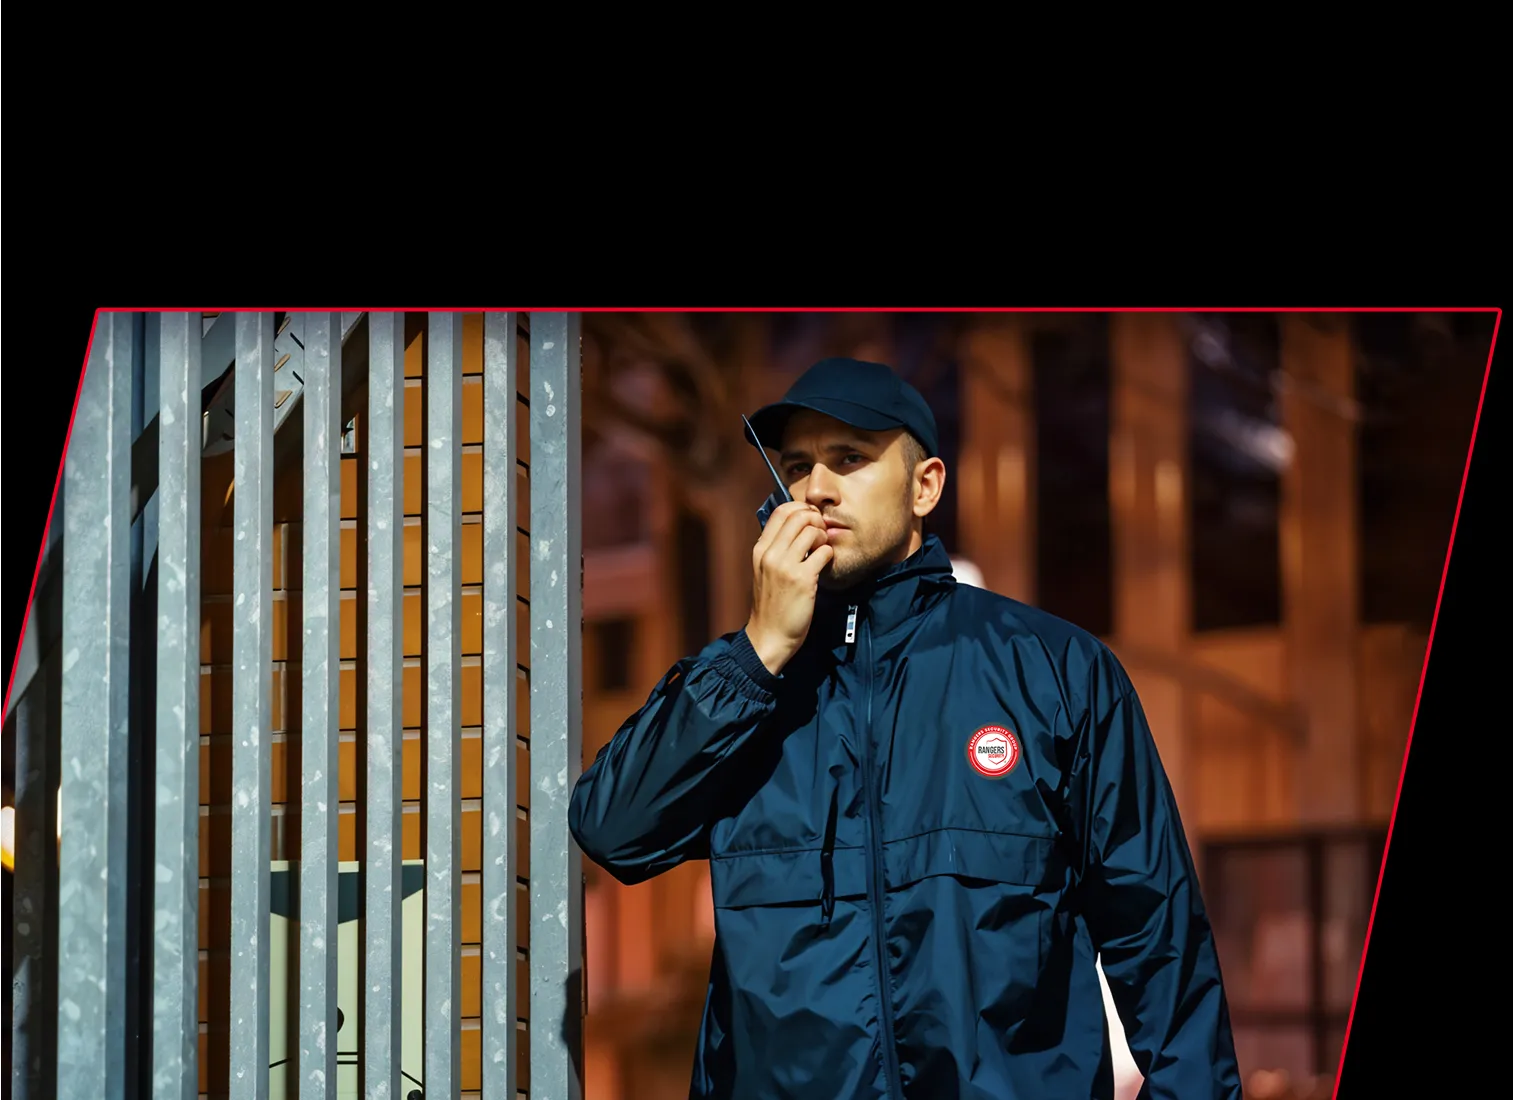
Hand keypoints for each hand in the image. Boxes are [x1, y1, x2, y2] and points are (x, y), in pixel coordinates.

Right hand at [744, 502, 833, 675]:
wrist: (768, 636)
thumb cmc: (770, 605)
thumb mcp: (764, 571)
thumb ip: (775, 550)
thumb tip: (795, 528)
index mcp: (760, 550)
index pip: (781, 511)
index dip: (801, 509)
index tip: (810, 521)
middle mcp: (770, 554)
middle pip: (799, 515)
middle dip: (816, 520)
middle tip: (821, 535)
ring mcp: (785, 566)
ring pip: (812, 530)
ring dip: (824, 537)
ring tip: (822, 551)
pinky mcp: (802, 580)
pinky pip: (823, 552)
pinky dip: (829, 554)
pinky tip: (825, 565)